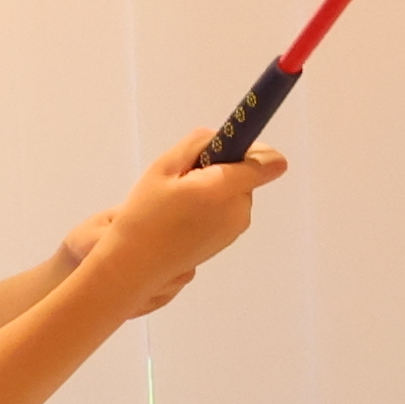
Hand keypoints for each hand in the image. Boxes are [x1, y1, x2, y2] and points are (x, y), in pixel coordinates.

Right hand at [90, 129, 285, 313]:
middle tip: (185, 180)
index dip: (252, 149)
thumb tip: (225, 138)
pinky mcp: (229, 239)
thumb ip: (199, 143)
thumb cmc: (145, 216)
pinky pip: (229, 209)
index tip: (227, 149)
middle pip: (247, 173)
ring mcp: (236, 227)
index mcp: (223, 189)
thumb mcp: (164, 166)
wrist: (136, 265)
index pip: (268, 161)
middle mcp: (238, 209)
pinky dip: (212, 207)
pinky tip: (185, 217)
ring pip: (236, 190)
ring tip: (180, 202)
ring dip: (215, 188)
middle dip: (222, 169)